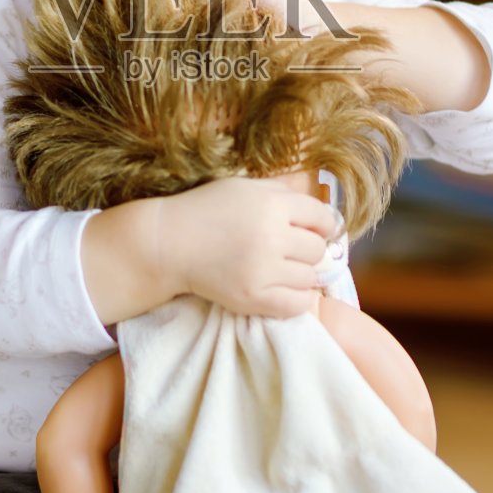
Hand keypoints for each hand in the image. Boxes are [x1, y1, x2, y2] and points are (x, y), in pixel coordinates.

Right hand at [157, 171, 341, 318]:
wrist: (169, 243)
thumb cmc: (207, 210)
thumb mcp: (245, 187)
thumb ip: (284, 191)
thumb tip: (322, 205)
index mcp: (272, 204)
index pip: (323, 218)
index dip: (322, 225)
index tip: (313, 230)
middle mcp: (271, 236)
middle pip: (317, 249)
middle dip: (307, 249)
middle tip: (289, 250)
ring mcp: (262, 270)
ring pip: (308, 277)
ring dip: (299, 274)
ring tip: (279, 268)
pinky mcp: (251, 297)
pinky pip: (297, 305)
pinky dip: (297, 299)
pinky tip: (284, 289)